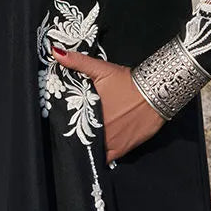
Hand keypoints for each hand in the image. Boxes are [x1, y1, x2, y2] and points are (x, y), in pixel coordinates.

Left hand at [52, 44, 165, 161]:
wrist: (156, 92)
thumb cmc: (126, 82)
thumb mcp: (101, 69)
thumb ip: (77, 62)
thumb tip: (55, 52)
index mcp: (87, 111)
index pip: (69, 123)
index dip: (64, 125)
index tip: (60, 124)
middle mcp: (97, 130)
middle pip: (80, 137)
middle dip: (76, 135)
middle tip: (75, 131)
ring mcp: (109, 142)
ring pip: (92, 149)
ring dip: (88, 146)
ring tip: (86, 141)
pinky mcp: (122, 149)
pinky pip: (106, 159)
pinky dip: (101, 157)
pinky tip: (98, 152)